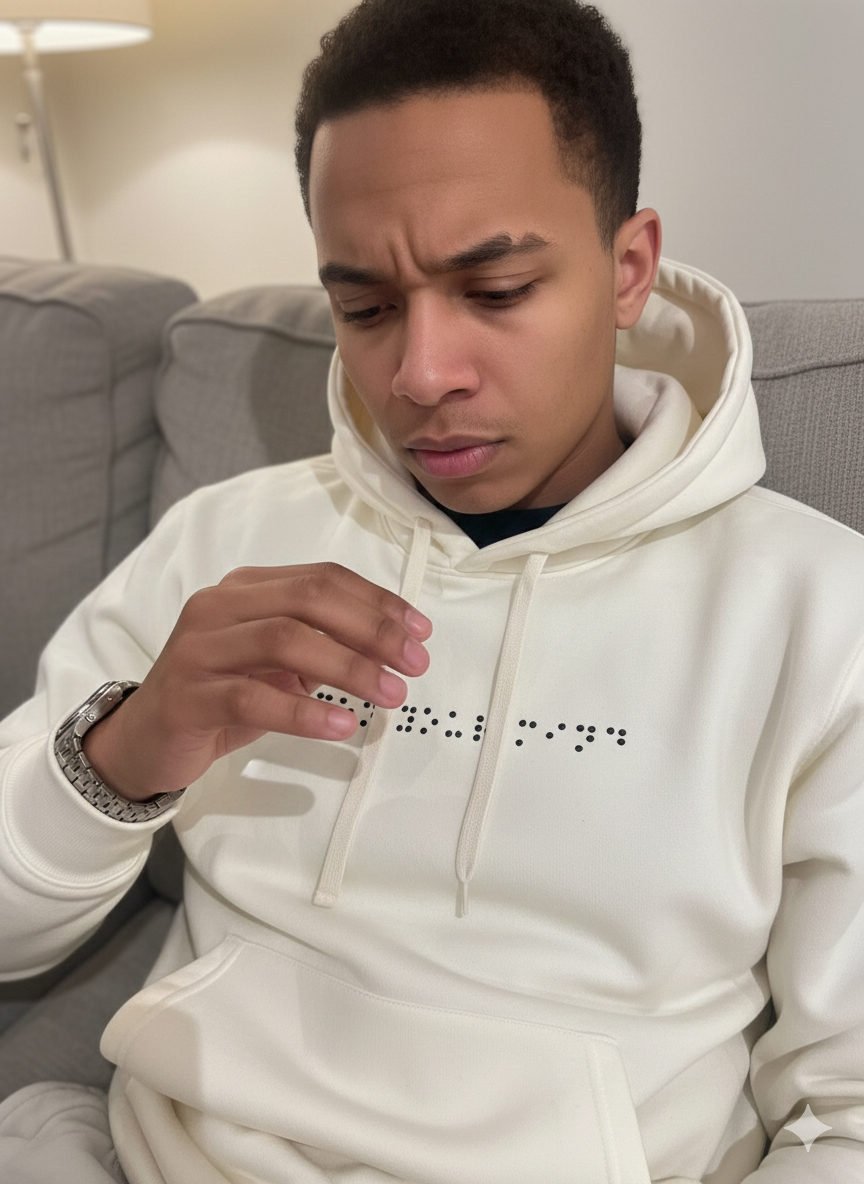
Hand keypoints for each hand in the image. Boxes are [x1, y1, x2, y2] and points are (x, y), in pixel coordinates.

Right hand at [82, 563, 431, 801]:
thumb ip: (320, 645)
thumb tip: (388, 646)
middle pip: (308, 600)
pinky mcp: (189, 696)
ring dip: (348, 668)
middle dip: (371, 629)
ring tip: (390, 694)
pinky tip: (342, 724)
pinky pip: (254, 698)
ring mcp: (200, 648)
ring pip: (284, 641)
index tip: (418, 631)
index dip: (376, 601)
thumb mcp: (274, 664)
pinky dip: (305, 711)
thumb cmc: (219, 694)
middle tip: (413, 662)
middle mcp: (220, 607)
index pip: (322, 578)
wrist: (145, 737)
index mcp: (245, 588)